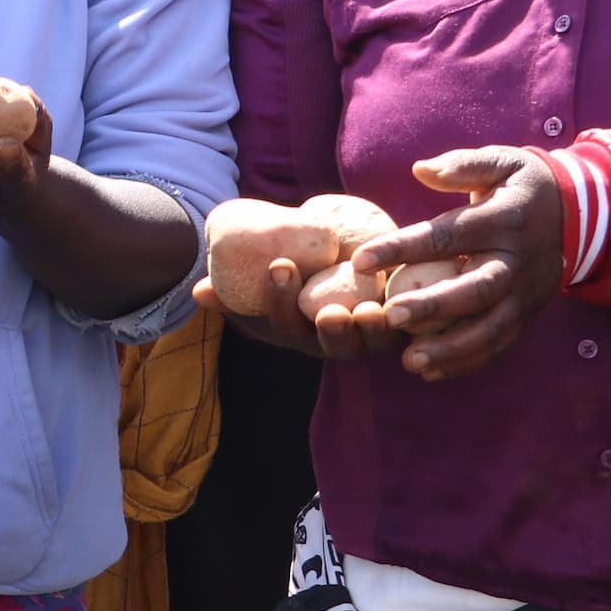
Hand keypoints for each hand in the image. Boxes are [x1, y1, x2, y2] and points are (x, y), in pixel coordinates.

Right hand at [192, 256, 408, 360]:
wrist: (338, 270)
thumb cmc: (292, 278)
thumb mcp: (258, 285)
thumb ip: (230, 289)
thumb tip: (199, 291)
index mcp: (298, 333)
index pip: (285, 321)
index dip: (281, 298)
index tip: (281, 266)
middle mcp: (335, 342)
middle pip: (334, 345)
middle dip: (331, 331)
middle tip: (329, 311)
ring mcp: (370, 336)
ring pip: (373, 342)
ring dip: (373, 331)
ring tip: (372, 311)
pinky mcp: (401, 322)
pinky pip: (408, 328)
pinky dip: (410, 319)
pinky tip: (412, 296)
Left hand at [351, 148, 566, 381]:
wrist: (578, 212)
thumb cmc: (521, 185)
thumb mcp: (501, 161)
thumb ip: (463, 166)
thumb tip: (420, 170)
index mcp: (503, 221)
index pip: (448, 236)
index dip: (403, 248)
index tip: (360, 261)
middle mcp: (517, 261)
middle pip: (476, 289)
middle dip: (434, 306)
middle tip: (391, 317)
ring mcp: (526, 293)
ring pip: (492, 327)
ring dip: (452, 348)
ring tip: (409, 361)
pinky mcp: (528, 313)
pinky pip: (501, 343)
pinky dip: (469, 362)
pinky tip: (432, 372)